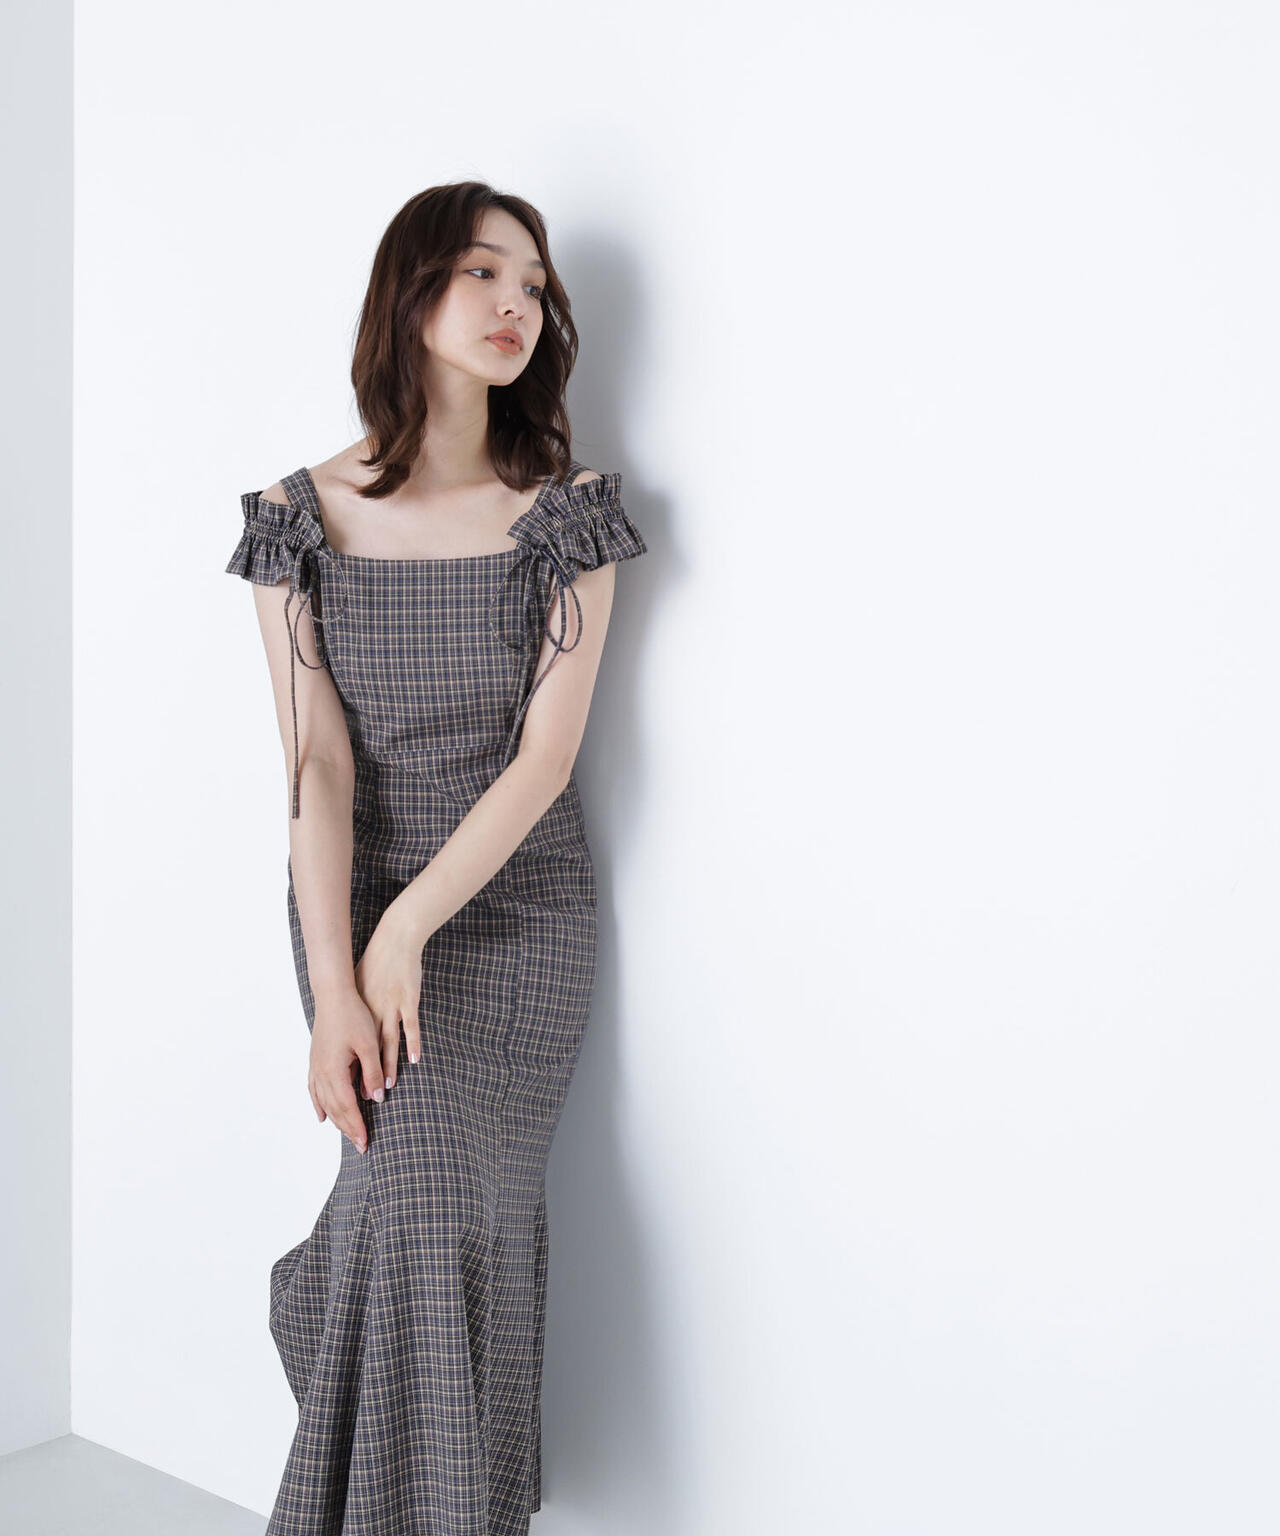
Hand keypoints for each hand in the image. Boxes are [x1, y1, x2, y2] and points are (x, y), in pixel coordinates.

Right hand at [308, 988, 383, 1154]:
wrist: (333, 995)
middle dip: (348, 1128)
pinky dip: (320, 1106)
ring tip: (347, 1133)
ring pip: (324, 1102)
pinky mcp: (316, 1060)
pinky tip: (323, 1116)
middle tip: (361, 1146)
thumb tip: (379, 1097)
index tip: (365, 1143)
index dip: (356, 1126)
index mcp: (334, 1071)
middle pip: (334, 1109)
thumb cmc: (353, 1016)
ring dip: (336, 1120)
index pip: (347, 1107)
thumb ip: (373, 1072)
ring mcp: (316, 1067)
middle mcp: (321, 1073)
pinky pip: (315, 1091)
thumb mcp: (369, 1044)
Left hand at [354, 898, 428, 1092]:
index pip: (352, 1043)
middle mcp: (372, 1010)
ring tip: (387, 1087)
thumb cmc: (376, 960)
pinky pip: (411, 1026)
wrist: (395, 939)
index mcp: (358, 1008)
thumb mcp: (358, 982)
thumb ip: (355, 1002)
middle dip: (367, 1073)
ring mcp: (391, 1006)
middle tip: (365, 1097)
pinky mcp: (408, 1000)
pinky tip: (415, 1060)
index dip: (351, 1065)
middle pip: (368, 1049)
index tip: (348, 1086)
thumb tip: (348, 1019)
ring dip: (388, 1066)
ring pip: (388, 1042)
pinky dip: (413, 1043)